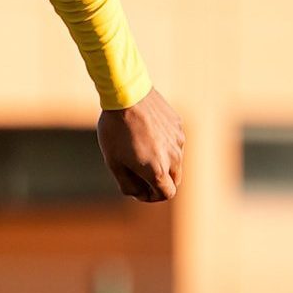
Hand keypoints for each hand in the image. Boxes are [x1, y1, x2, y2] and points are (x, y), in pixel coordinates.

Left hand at [97, 87, 184, 201]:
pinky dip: (163, 144)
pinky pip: (174, 142)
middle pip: (174, 180)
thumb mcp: (113, 162)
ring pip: (175, 161)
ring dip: (162, 162)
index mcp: (158, 170)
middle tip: (138, 173)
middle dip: (158, 182)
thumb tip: (138, 194)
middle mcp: (174, 157)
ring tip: (138, 149)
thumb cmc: (115, 130)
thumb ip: (127, 184)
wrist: (125, 95)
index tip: (138, 189)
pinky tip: (145, 132)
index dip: (152, 196)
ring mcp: (179, 140)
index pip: (166, 194)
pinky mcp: (178, 126)